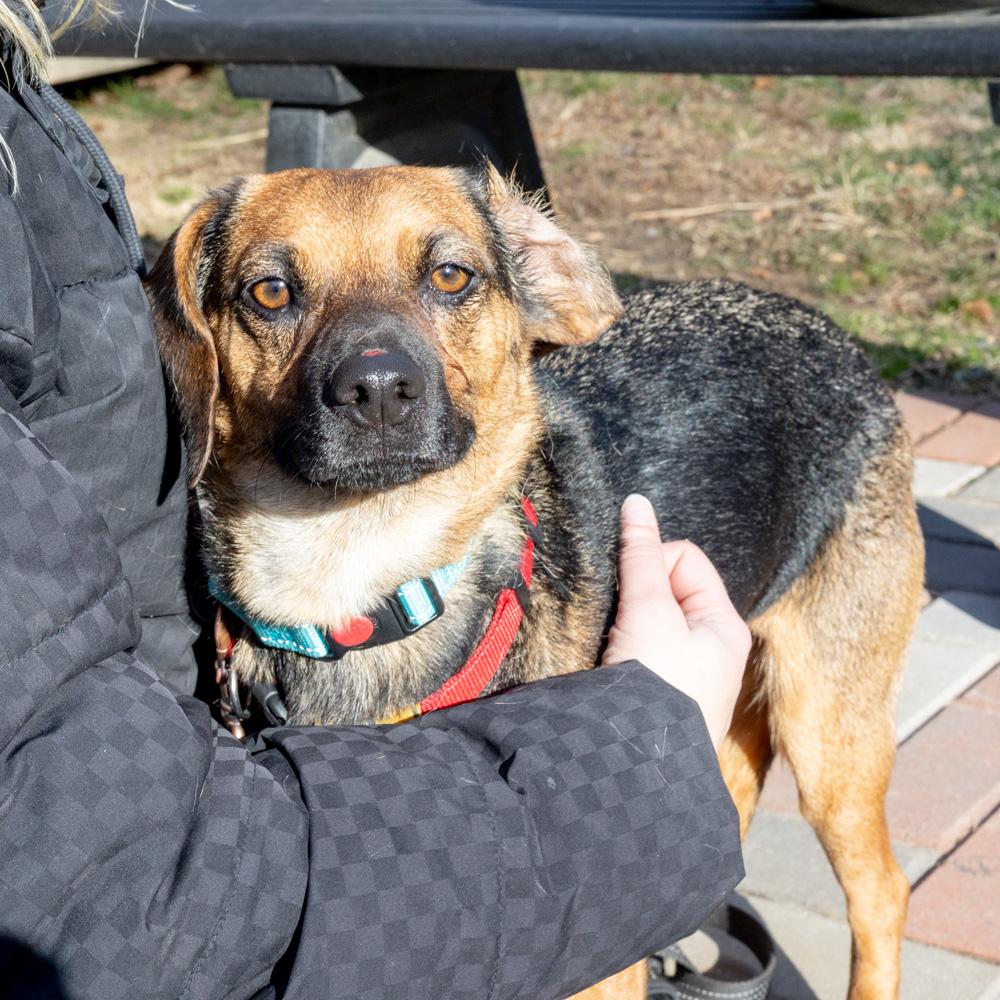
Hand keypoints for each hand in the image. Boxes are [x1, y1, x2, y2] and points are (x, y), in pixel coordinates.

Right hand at [602, 494, 751, 748]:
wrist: (634, 767)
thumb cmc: (657, 689)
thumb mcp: (650, 612)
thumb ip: (641, 555)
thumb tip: (636, 502)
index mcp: (723, 626)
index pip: (686, 558)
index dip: (653, 560)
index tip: (633, 588)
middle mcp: (707, 647)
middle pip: (664, 586)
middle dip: (635, 590)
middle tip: (621, 617)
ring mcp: (678, 672)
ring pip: (643, 617)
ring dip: (622, 618)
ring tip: (611, 641)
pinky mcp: (651, 692)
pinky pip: (631, 646)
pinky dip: (614, 643)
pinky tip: (605, 658)